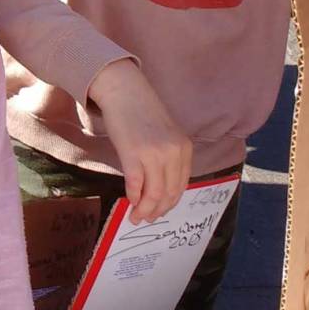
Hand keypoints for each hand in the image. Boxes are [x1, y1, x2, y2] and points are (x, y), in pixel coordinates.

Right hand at [89, 58, 191, 222]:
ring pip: (154, 193)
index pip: (181, 186)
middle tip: (145, 219)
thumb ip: (168, 157)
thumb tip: (158, 186)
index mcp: (184, 148)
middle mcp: (174, 152)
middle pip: (169, 193)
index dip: (169, 203)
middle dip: (157, 211)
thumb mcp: (165, 134)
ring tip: (135, 216)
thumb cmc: (141, 111)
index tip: (159, 212)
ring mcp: (155, 153)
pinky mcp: (134, 153)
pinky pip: (136, 184)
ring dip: (144, 209)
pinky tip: (129, 201)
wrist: (124, 90)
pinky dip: (134, 197)